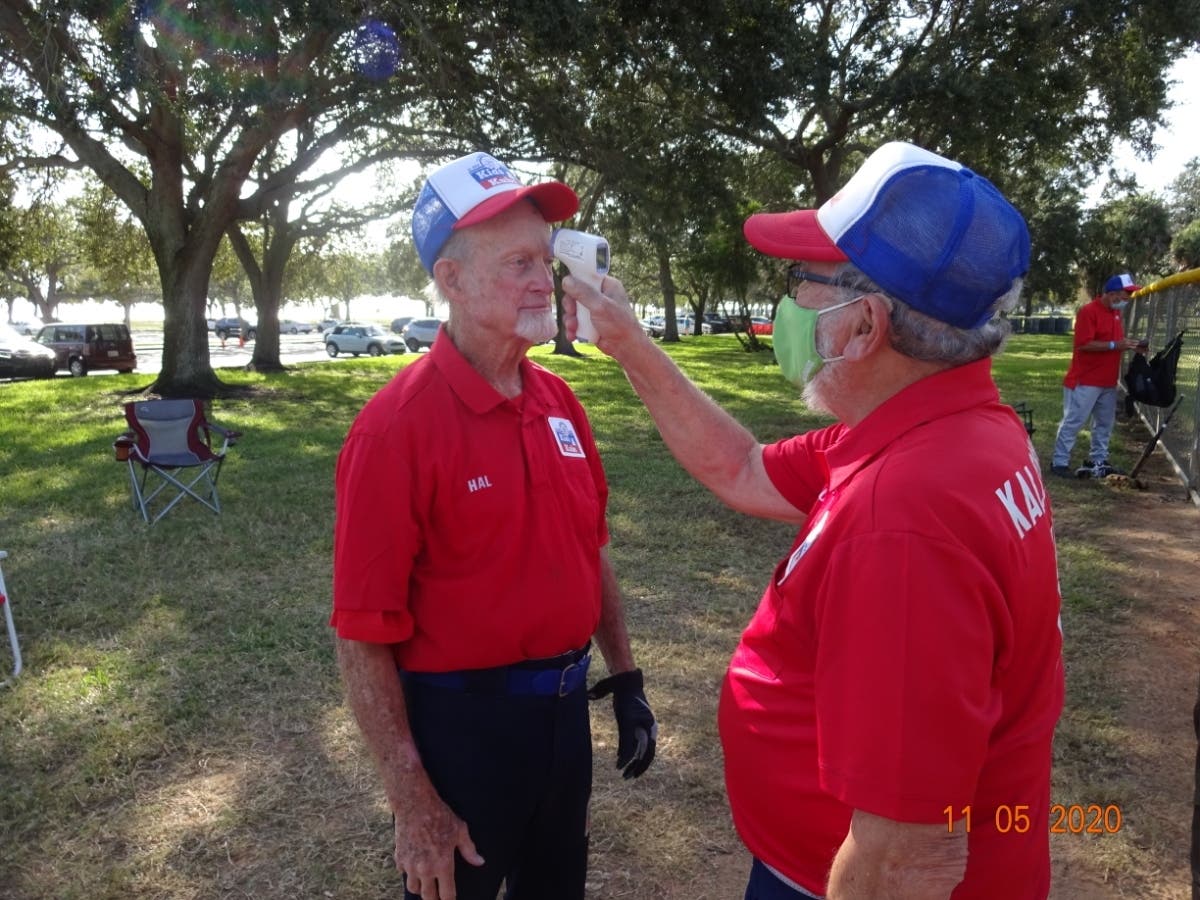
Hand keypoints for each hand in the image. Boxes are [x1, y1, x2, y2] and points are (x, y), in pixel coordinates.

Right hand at [393, 779, 483, 898]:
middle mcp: (425, 869)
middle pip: (429, 897)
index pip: (446, 894)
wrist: (414, 804)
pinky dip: (409, 872)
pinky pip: (403, 873)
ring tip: (426, 883)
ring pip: (414, 888)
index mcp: (442, 864)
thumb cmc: (440, 816)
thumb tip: (479, 862)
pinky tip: (415, 865)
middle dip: (434, 898)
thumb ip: (469, 850)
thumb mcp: (460, 830)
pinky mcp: (399, 858)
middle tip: (438, 895)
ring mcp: (410, 865)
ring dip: (421, 888)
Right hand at [562, 273, 643, 355]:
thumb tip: (566, 280)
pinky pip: (574, 321)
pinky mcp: (588, 322)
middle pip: (575, 293)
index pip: (586, 274)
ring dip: (570, 319)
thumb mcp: (600, 305)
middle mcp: (599, 295)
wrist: (625, 348)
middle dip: (570, 305)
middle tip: (571, 312)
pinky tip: (573, 335)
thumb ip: (583, 292)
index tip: (567, 285)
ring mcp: (593, 309)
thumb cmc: (620, 324)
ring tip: (573, 328)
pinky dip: (572, 328)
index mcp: (606, 285)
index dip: (575, 279)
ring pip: (573, 309)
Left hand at [588, 668, 656, 777]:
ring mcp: (647, 729)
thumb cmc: (620, 690)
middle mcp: (646, 725)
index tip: (618, 767)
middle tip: (626, 777)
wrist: (630, 684)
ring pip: (646, 752)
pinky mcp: (644, 731)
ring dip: (638, 765)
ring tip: (627, 776)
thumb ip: (600, 693)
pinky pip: (642, 748)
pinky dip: (636, 758)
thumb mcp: (611, 692)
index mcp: (639, 718)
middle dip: (637, 766)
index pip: (633, 741)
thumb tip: (589, 695)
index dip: (625, 755)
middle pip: (647, 752)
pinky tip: (625, 765)